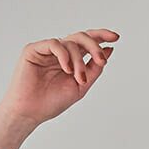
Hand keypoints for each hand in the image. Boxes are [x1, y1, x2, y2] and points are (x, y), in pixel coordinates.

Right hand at [0, 28, 119, 128]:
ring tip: (78, 78)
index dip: (101, 36)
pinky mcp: (34, 49)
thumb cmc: (53, 102)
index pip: (87, 42)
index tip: (117, 38)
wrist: (31, 112)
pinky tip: (67, 69)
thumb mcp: (81, 86)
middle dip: (94, 46)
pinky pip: (54, 44)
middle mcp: (60, 52)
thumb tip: (109, 50)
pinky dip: (64, 55)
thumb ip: (94, 69)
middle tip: (101, 60)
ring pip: (70, 42)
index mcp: (71, 60)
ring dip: (79, 61)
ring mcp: (47, 50)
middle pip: (81, 37)